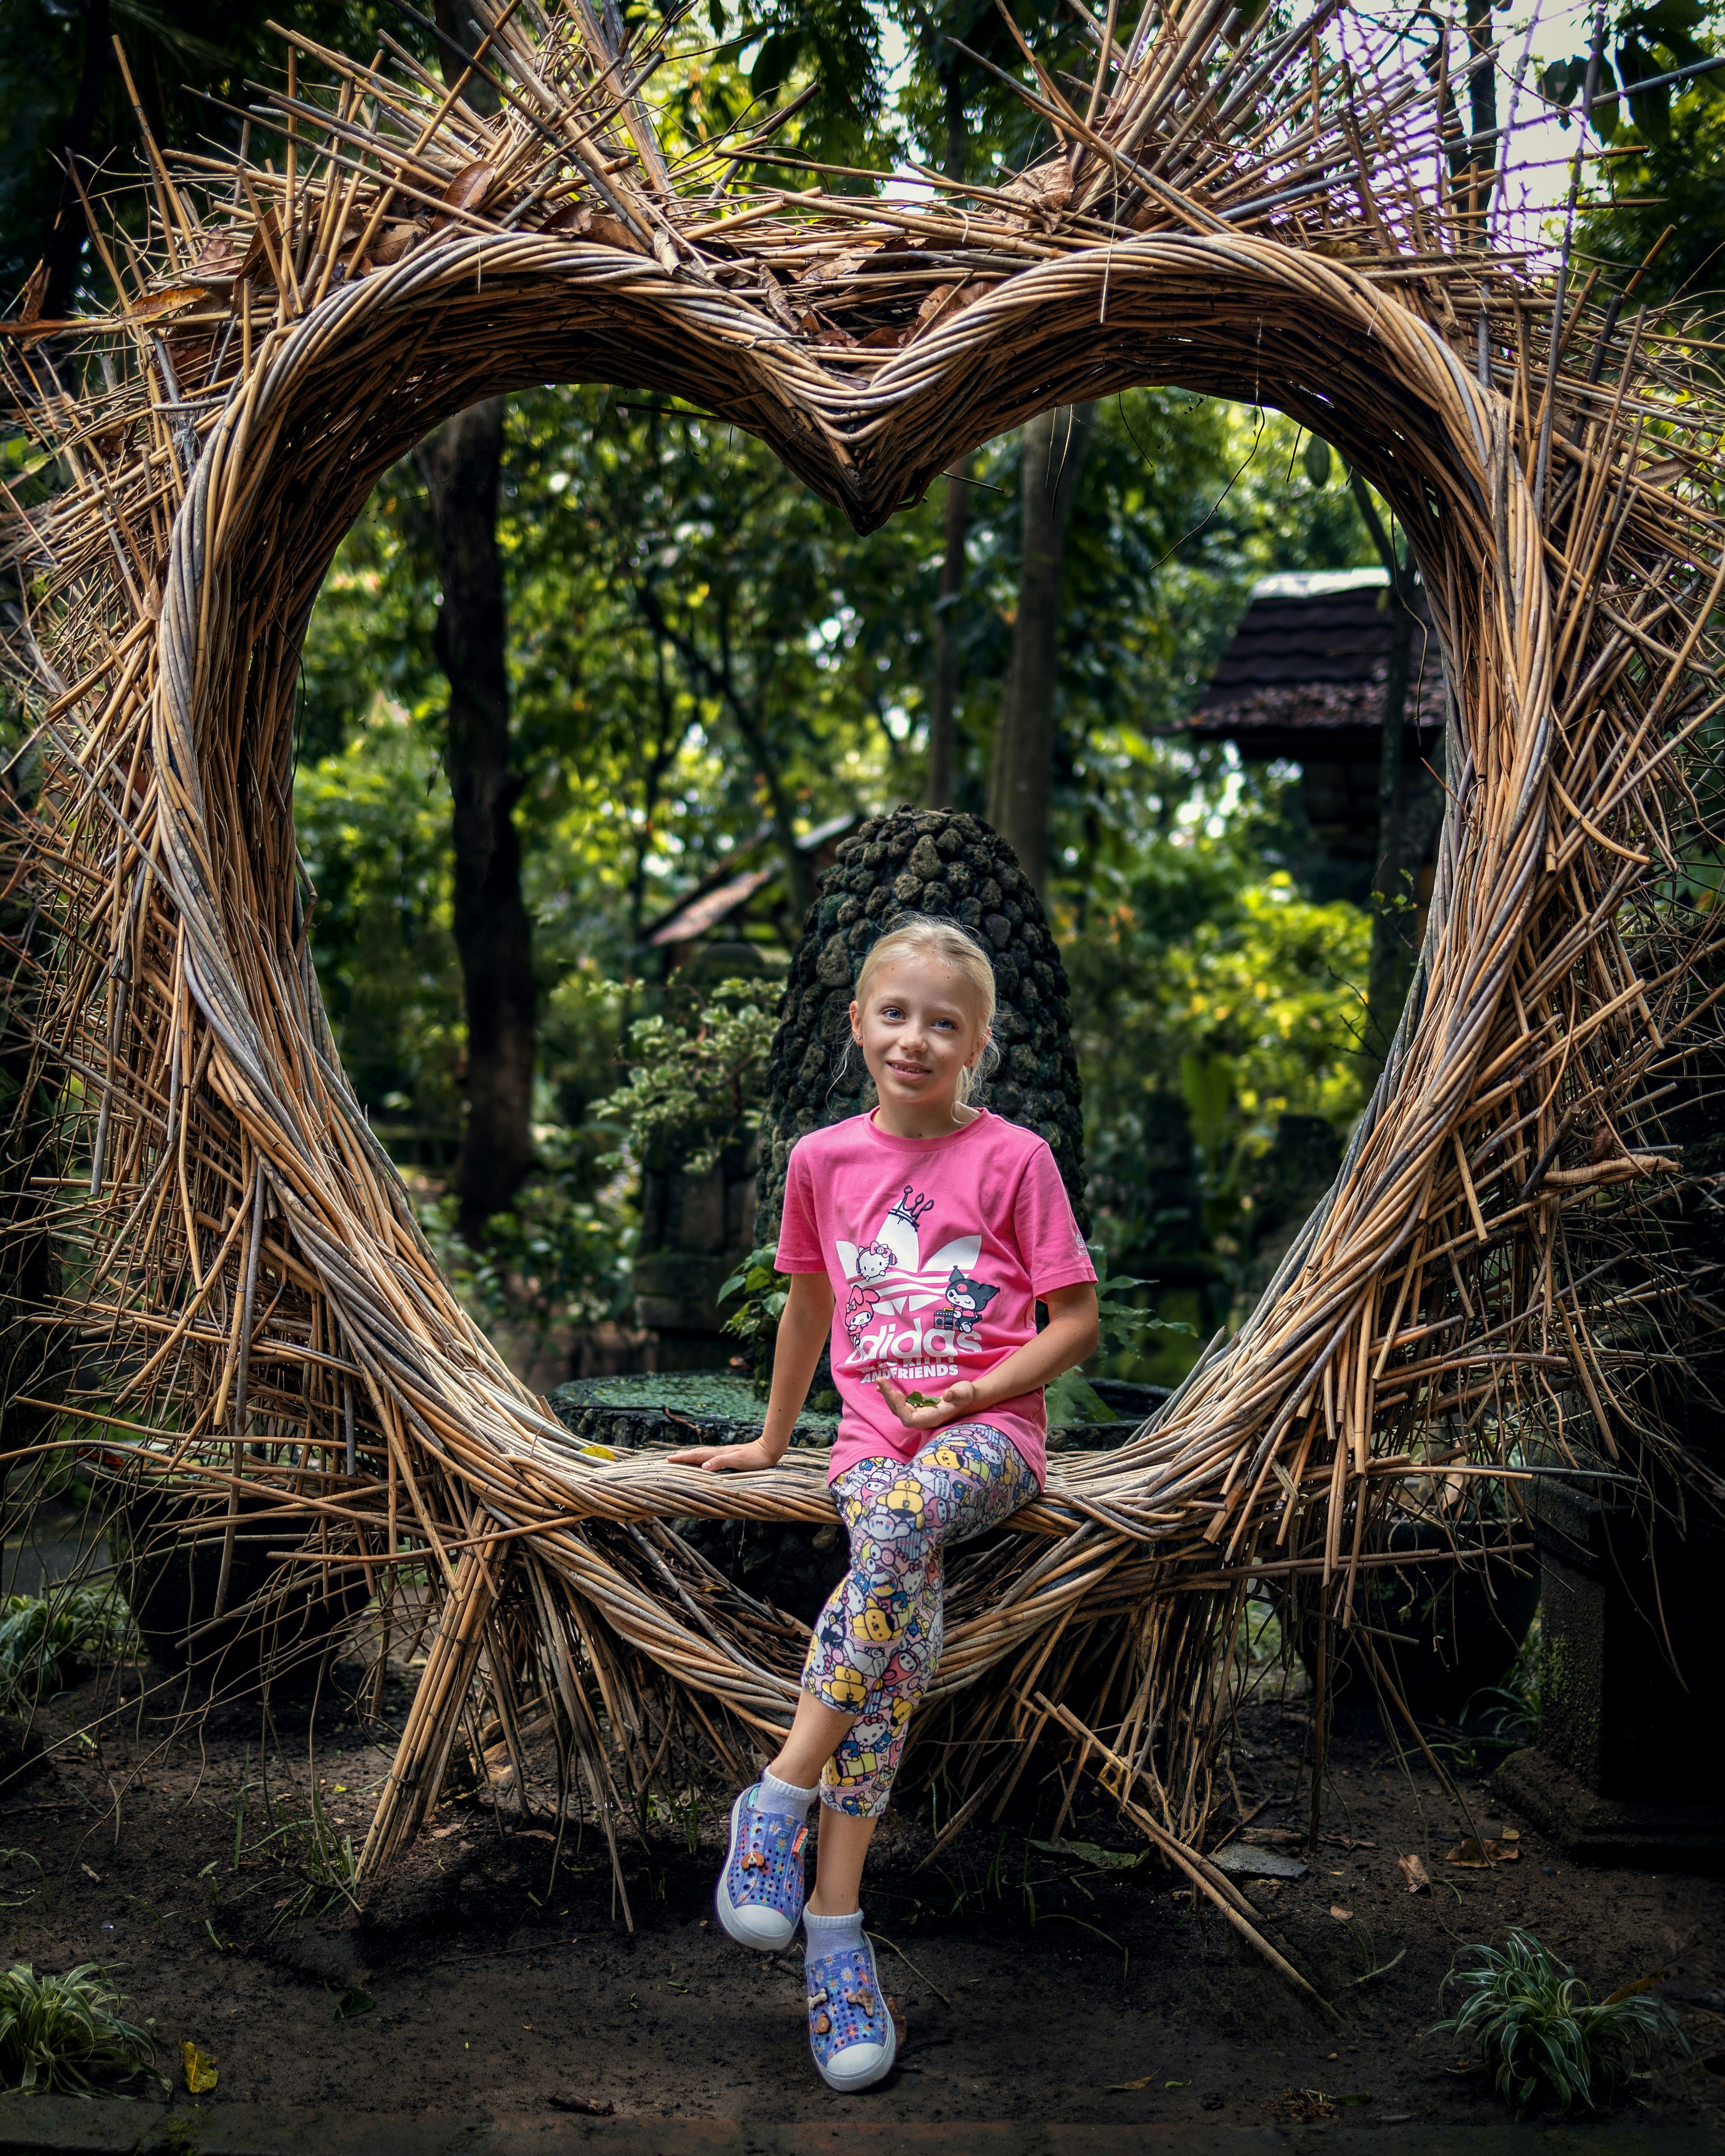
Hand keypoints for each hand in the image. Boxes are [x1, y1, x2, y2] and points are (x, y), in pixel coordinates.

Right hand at [667, 1435, 784, 1472]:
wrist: (769, 1450)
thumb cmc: (755, 1458)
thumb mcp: (738, 1461)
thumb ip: (721, 1462)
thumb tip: (703, 1466)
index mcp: (719, 1454)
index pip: (697, 1456)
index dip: (683, 1458)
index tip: (669, 1459)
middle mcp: (719, 1453)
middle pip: (698, 1453)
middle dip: (683, 1456)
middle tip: (669, 1458)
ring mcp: (724, 1454)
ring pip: (704, 1454)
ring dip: (692, 1456)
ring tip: (682, 1457)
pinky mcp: (730, 1456)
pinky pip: (711, 1457)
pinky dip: (702, 1458)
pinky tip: (703, 1461)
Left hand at [878, 1377, 979, 1429]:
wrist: (968, 1398)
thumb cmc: (967, 1396)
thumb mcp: (965, 1392)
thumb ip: (957, 1394)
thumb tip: (947, 1396)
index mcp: (933, 1418)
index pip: (910, 1421)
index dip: (901, 1409)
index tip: (899, 1393)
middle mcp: (924, 1418)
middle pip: (900, 1414)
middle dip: (890, 1399)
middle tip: (881, 1381)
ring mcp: (920, 1413)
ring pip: (898, 1408)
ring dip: (888, 1396)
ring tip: (880, 1382)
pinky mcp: (918, 1407)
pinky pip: (901, 1403)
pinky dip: (891, 1395)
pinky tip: (883, 1387)